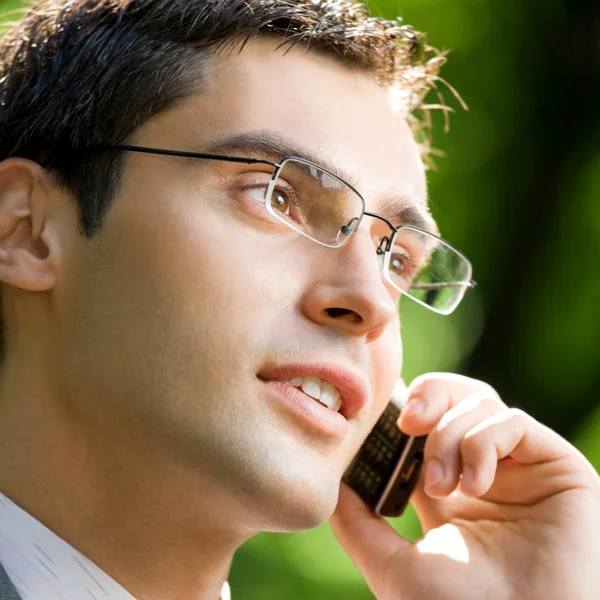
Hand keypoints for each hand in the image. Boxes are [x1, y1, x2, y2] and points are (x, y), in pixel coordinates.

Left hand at [330, 373, 599, 599]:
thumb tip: (331, 483)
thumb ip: (358, 523)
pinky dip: (483, 442)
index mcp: (449, 489)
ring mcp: (521, 467)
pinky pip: (513, 422)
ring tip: (440, 486)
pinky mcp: (556, 465)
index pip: (425, 426)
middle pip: (455, 399)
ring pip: (479, 404)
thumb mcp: (392, 565)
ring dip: (449, 435)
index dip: (402, 411)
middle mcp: (485, 470)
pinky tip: (474, 486)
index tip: (376, 413)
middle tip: (407, 423)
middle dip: (427, 398)